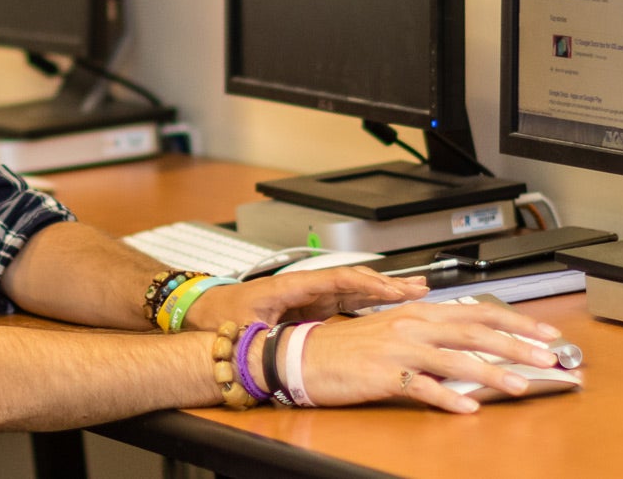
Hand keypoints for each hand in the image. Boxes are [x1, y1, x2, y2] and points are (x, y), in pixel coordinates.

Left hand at [181, 266, 428, 331]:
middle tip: (417, 287)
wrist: (206, 309)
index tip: (389, 288)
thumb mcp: (242, 325)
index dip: (366, 283)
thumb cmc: (220, 313)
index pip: (337, 279)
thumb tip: (277, 343)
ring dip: (383, 290)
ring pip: (353, 289)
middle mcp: (304, 286)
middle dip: (386, 283)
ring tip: (415, 291)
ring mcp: (310, 295)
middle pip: (352, 280)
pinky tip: (390, 305)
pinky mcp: (311, 306)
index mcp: (291, 285)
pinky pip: (347, 301)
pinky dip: (370, 302)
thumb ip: (264, 333)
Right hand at [295, 302, 563, 412]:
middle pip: (475, 332)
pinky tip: (468, 408)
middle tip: (548, 358)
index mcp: (417, 312)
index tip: (544, 333)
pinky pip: (422, 387)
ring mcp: (399, 350)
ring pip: (456, 359)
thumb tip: (467, 343)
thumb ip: (430, 333)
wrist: (304, 355)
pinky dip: (447, 397)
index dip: (515, 323)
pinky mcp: (384, 375)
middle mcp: (412, 326)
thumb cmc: (347, 346)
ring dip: (492, 372)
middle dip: (517, 345)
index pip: (477, 312)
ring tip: (520, 385)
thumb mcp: (393, 329)